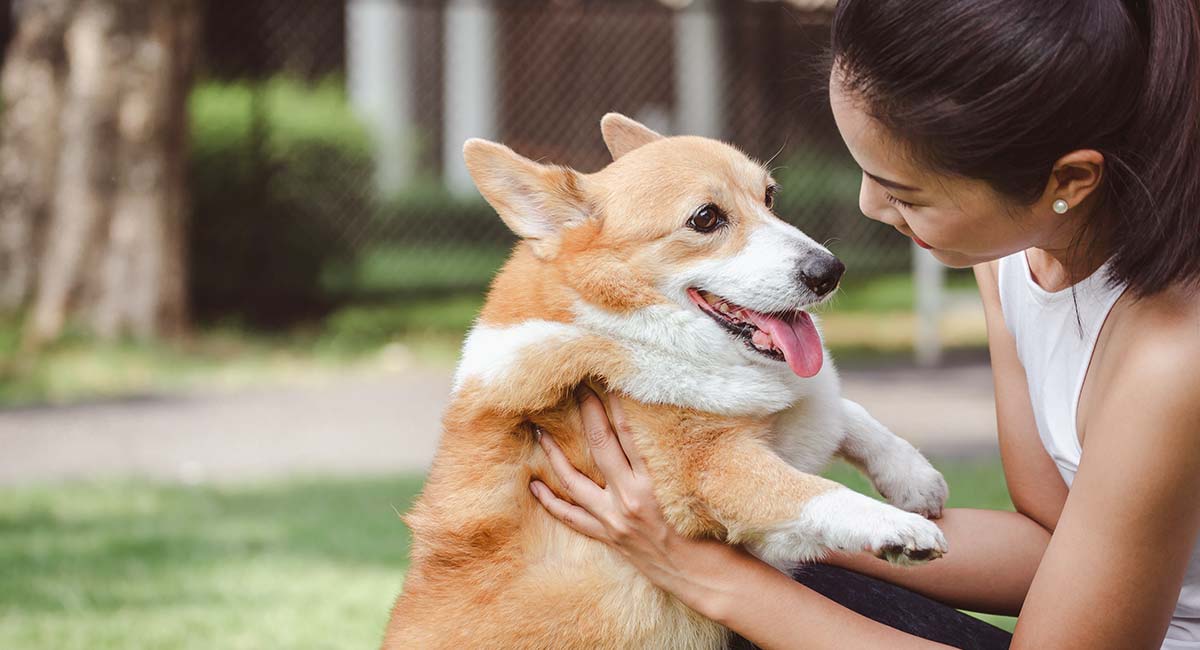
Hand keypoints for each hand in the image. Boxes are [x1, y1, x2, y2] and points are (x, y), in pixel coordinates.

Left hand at [529, 386, 716, 593]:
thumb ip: (674, 460)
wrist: (701, 577)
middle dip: (588, 412)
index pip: (629, 432)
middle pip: (601, 445)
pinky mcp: (608, 536)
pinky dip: (551, 502)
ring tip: (539, 431)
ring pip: (574, 482)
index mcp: (653, 483)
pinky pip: (572, 518)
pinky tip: (535, 485)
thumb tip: (661, 425)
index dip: (616, 403)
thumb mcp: (696, 488)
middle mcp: (629, 499)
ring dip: (555, 455)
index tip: (607, 379)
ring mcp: (613, 519)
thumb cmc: (710, 531)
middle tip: (576, 387)